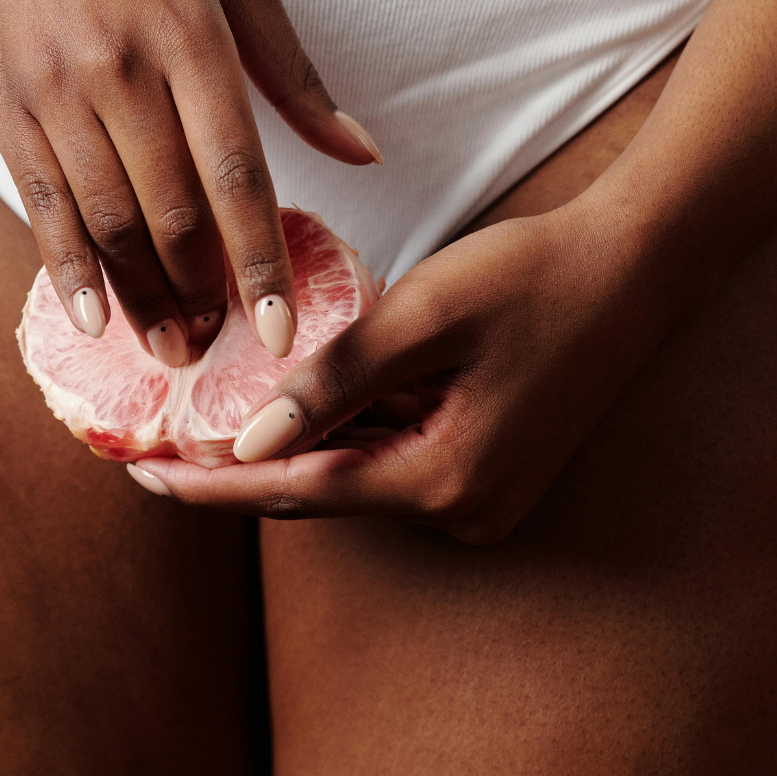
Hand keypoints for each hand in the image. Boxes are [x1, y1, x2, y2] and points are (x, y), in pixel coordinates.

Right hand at [0, 0, 380, 364]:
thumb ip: (296, 74)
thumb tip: (363, 152)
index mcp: (193, 37)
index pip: (236, 173)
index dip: (260, 261)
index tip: (283, 328)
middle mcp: (124, 69)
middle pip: (170, 211)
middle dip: (201, 293)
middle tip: (222, 348)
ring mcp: (57, 90)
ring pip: (107, 219)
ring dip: (142, 294)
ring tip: (172, 344)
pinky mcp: (4, 103)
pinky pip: (42, 203)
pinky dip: (69, 268)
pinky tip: (94, 316)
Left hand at [129, 201, 674, 543]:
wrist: (636, 267)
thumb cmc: (533, 275)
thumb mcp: (424, 315)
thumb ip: (336, 379)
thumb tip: (247, 445)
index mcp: (447, 479)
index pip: (301, 491)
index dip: (213, 486)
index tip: (140, 477)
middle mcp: (465, 509)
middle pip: (325, 493)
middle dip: (240, 470)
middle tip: (154, 448)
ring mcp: (484, 496)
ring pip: (358, 477)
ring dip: (292, 450)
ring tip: (203, 424)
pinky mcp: (492, 470)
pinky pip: (395, 460)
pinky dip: (345, 435)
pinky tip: (292, 405)